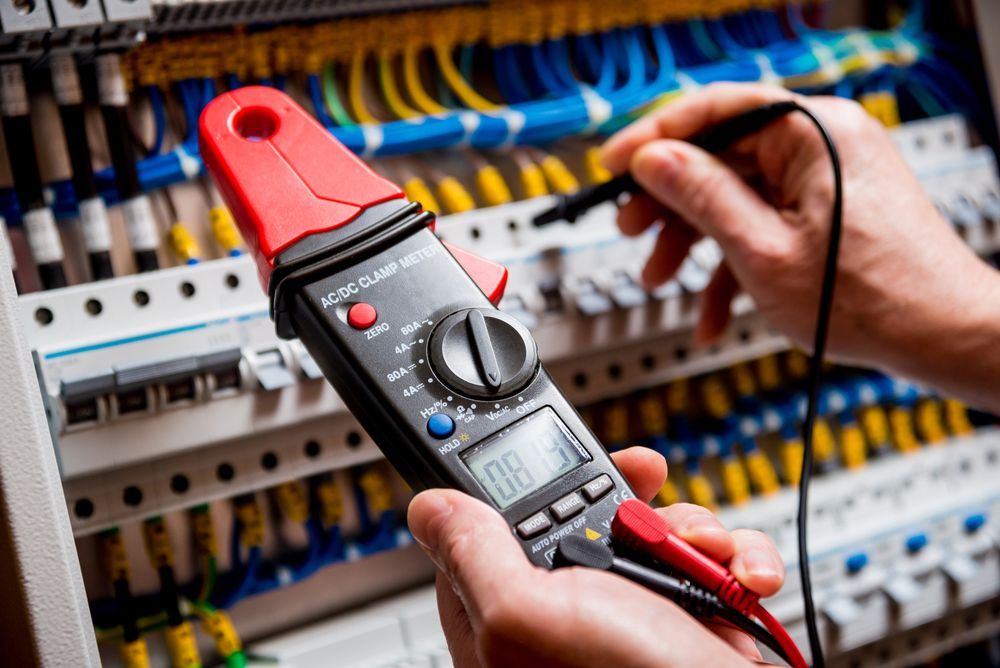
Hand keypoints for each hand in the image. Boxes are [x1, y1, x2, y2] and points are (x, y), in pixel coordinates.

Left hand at [407, 447, 783, 666]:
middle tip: (649, 500)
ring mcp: (632, 616)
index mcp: (508, 617)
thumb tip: (429, 507)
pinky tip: (738, 578)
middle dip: (631, 500)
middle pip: (583, 514)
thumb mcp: (530, 613)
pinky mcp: (689, 616)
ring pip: (654, 529)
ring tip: (703, 556)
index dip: (526, 483)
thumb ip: (475, 556)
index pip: (495, 527)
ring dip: (693, 531)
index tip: (555, 456)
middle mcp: (568, 617)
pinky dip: (734, 560)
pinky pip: (708, 559)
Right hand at [602, 83, 999, 410]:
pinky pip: (762, 226)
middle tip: (632, 230)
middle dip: (670, 203)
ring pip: (735, 197)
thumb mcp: (761, 251)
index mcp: (813, 134)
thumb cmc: (874, 299)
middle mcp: (822, 145)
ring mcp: (825, 180)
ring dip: (693, 243)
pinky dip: (732, 266)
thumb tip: (653, 160)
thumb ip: (701, 197)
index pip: (716, 111)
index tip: (612, 166)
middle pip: (720, 158)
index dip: (654, 138)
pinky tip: (711, 311)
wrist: (941, 339)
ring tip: (660, 279)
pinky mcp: (826, 213)